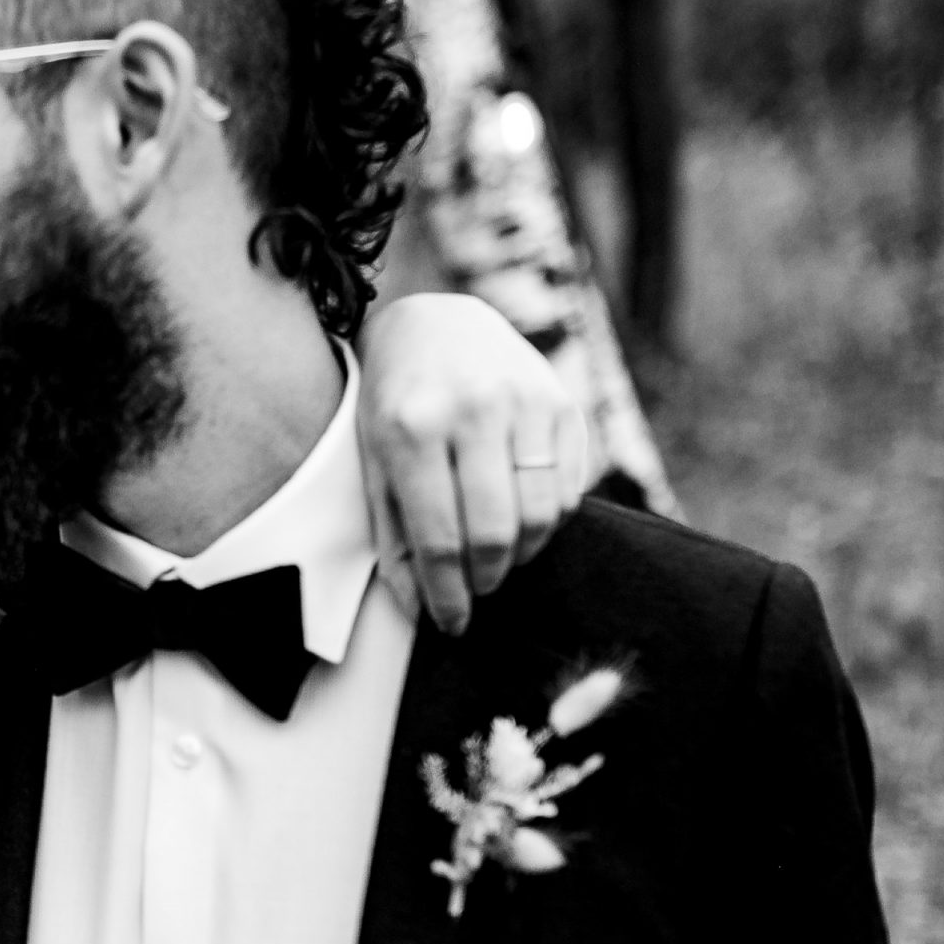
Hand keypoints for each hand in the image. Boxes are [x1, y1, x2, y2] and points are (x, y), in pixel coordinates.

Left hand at [355, 293, 590, 634]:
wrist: (437, 320)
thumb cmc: (396, 403)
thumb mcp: (375, 463)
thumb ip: (394, 538)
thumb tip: (422, 610)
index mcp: (414, 427)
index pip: (439, 538)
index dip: (449, 595)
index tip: (453, 623)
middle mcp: (474, 410)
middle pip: (496, 533)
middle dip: (487, 578)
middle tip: (477, 588)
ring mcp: (524, 401)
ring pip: (541, 515)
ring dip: (522, 555)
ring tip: (498, 557)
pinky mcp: (561, 402)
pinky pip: (568, 488)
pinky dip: (548, 520)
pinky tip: (521, 516)